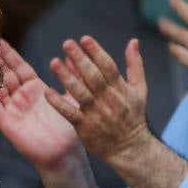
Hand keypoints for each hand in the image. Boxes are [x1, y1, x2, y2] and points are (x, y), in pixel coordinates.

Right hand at [0, 39, 82, 171]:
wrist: (64, 154)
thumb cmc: (70, 128)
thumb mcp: (72, 97)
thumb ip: (72, 76)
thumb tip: (71, 54)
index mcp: (35, 89)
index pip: (19, 66)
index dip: (9, 53)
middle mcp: (21, 97)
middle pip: (5, 74)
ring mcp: (12, 110)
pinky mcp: (7, 124)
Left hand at [48, 36, 152, 166]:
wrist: (130, 149)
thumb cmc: (133, 116)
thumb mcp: (140, 90)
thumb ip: (135, 65)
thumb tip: (133, 41)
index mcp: (121, 89)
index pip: (108, 66)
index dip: (96, 52)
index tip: (84, 38)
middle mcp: (108, 100)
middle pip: (93, 76)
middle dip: (80, 59)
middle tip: (66, 43)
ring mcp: (96, 114)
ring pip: (80, 92)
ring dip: (66, 77)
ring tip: (54, 62)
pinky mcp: (85, 127)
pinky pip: (70, 113)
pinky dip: (59, 103)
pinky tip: (48, 91)